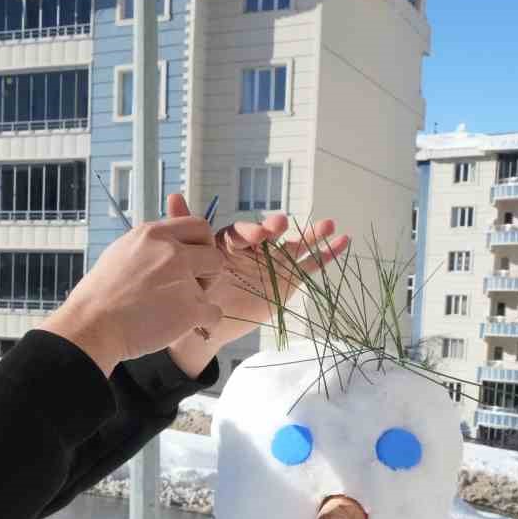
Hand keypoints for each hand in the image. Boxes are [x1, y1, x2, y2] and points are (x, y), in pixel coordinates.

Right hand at [40, 195, 224, 375]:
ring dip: (201, 297)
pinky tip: (182, 324)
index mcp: (153, 234)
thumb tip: (170, 242)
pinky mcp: (189, 309)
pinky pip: (214, 313)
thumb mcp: (121, 252)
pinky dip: (202, 321)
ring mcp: (182, 279)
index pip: (198, 226)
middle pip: (214, 255)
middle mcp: (171, 252)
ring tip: (174, 308)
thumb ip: (151, 244)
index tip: (195, 259)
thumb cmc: (99, 295)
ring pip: (213, 286)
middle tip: (187, 287)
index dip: (202, 244)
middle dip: (207, 271)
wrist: (91, 325)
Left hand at [165, 208, 350, 377]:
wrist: (209, 323)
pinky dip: (326, 254)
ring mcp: (274, 263)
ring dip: (312, 235)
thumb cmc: (198, 289)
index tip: (259, 235)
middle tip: (281, 226)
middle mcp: (256, 249)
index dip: (251, 232)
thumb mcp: (189, 261)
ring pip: (295, 246)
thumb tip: (174, 195)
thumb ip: (186, 229)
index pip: (242, 233)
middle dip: (277, 229)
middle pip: (270, 235)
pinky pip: (309, 266)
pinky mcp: (289, 280)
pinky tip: (343, 241)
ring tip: (328, 225)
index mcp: (232, 243)